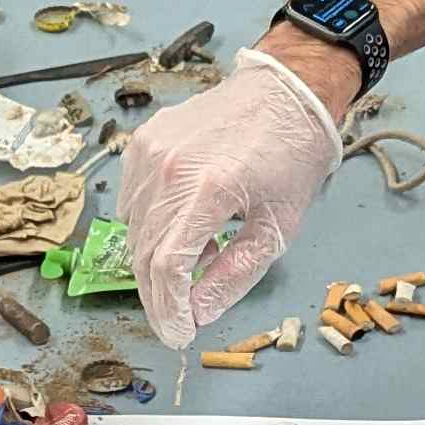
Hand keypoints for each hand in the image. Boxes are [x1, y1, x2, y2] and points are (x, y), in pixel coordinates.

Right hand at [120, 47, 344, 346]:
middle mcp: (169, 168)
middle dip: (159, 297)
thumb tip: (198, 313)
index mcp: (208, 188)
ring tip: (201, 257)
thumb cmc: (291, 156)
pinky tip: (189, 225)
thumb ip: (234, 276)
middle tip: (179, 320)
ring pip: (134, 231)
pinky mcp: (143, 141)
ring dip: (158, 261)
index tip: (179, 335)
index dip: (168, 310)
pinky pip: (133, 201)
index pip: (166, 267)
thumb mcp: (277, 228)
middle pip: (143, 254)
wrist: (286, 90)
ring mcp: (150, 151)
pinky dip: (153, 226)